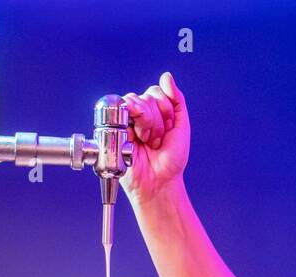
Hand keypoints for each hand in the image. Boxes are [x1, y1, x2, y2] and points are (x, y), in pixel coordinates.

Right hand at [120, 71, 189, 207]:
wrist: (160, 181)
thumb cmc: (170, 160)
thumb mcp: (181, 126)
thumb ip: (176, 99)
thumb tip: (166, 76)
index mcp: (154, 112)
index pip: (157, 92)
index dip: (166, 110)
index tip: (169, 130)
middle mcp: (139, 114)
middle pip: (147, 96)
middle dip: (158, 120)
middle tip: (157, 140)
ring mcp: (126, 120)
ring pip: (136, 102)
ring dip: (148, 125)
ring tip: (148, 142)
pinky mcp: (114, 127)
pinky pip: (123, 111)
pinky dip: (136, 126)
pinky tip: (139, 140)